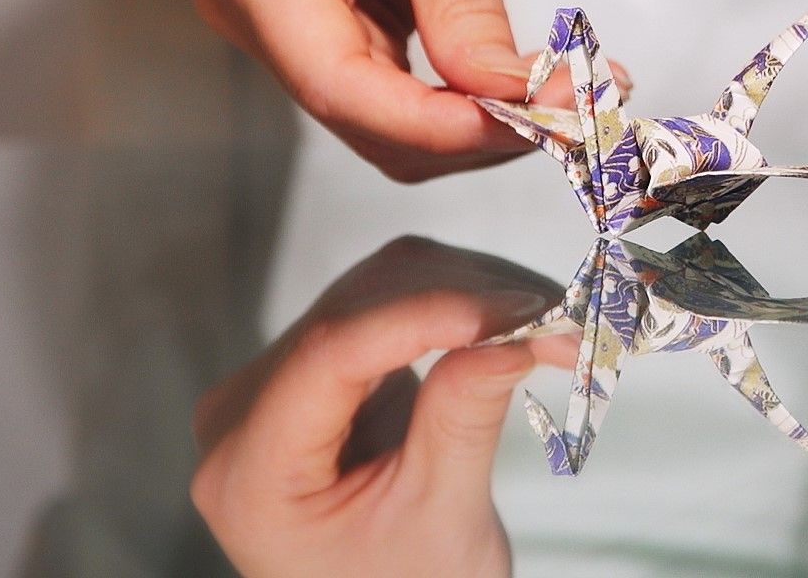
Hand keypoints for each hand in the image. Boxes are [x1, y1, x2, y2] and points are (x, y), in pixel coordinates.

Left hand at [190, 236, 562, 577]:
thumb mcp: (440, 519)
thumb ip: (465, 420)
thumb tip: (515, 331)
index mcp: (249, 473)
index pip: (327, 356)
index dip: (420, 318)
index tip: (512, 313)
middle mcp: (244, 412)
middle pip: (356, 309)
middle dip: (468, 300)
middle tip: (563, 321)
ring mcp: (279, 382)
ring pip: (381, 288)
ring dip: (476, 293)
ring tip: (557, 328)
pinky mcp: (322, 363)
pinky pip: (391, 303)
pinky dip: (462, 307)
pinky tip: (516, 326)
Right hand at [191, 0, 534, 181]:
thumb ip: (469, 16)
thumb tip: (510, 106)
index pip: (339, 86)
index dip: (438, 125)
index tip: (531, 127)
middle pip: (357, 113)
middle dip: (464, 128)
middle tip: (570, 117)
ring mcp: (281, 11)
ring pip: (377, 112)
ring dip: (468, 117)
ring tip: (561, 94)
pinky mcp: (323, 15)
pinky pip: (388, 82)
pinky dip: (455, 91)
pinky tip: (521, 79)